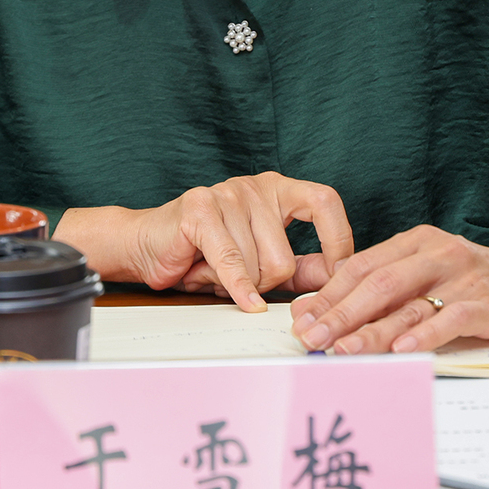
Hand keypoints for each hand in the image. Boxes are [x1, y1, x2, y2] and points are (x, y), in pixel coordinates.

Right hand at [55, 173, 354, 311]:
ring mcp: (227, 194)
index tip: (339, 274)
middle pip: (285, 257)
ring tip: (217, 272)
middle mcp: (255, 186)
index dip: (338, 239)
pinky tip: (244, 302)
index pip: (325, 202)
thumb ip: (301, 267)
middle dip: (265, 285)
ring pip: (258, 265)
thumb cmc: (207, 253)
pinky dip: (237, 288)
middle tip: (242, 281)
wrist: (149, 245)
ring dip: (239, 285)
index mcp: (278, 190)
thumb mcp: (262, 260)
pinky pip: (231, 261)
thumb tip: (338, 278)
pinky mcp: (200, 210)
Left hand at [290, 224, 488, 353]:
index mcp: (415, 242)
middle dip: (339, 313)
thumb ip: (386, 285)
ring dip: (371, 330)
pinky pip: (451, 319)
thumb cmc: (475, 279)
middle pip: (377, 283)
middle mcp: (436, 254)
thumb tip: (329, 310)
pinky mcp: (487, 304)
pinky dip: (424, 335)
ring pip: (407, 304)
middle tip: (311, 337)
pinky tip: (402, 351)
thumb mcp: (429, 269)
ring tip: (343, 349)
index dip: (328, 292)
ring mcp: (462, 278)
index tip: (301, 317)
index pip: (360, 265)